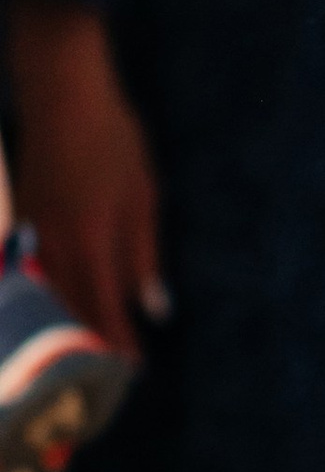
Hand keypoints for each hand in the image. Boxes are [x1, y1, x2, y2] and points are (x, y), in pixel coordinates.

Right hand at [7, 0, 161, 352]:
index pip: (104, 310)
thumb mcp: (142, 195)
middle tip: (106, 376)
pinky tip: (58, 307)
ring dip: (66, 326)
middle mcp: (55, 247)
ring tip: (85, 350)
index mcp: (91, 243)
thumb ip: (144, 255)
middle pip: (70, 312)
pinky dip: (48, 296)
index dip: (116, 345)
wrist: (61, 94)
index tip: (130, 373)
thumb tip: (155, 307)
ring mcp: (32, 234)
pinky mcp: (22, 221)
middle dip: (88, 346)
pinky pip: (33, 273)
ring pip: (47, 295)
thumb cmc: (112, 140)